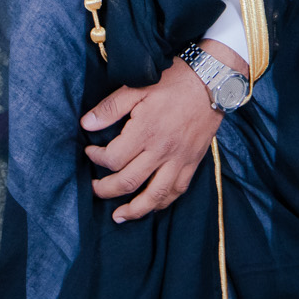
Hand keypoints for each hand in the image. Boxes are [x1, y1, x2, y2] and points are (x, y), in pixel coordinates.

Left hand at [80, 41, 244, 222]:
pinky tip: (151, 206)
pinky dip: (162, 203)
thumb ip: (110, 108)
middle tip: (95, 188)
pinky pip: (176, 191)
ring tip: (119, 216)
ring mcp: (179, 160)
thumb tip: (86, 124)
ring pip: (154, 195)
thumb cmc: (173, 82)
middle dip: (106, 189)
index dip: (97, 158)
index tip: (90, 152)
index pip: (113, 159)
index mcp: (145, 131)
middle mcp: (162, 151)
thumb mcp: (137, 88)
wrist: (212, 83)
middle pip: (129, 182)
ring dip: (134, 210)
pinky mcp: (192, 163)